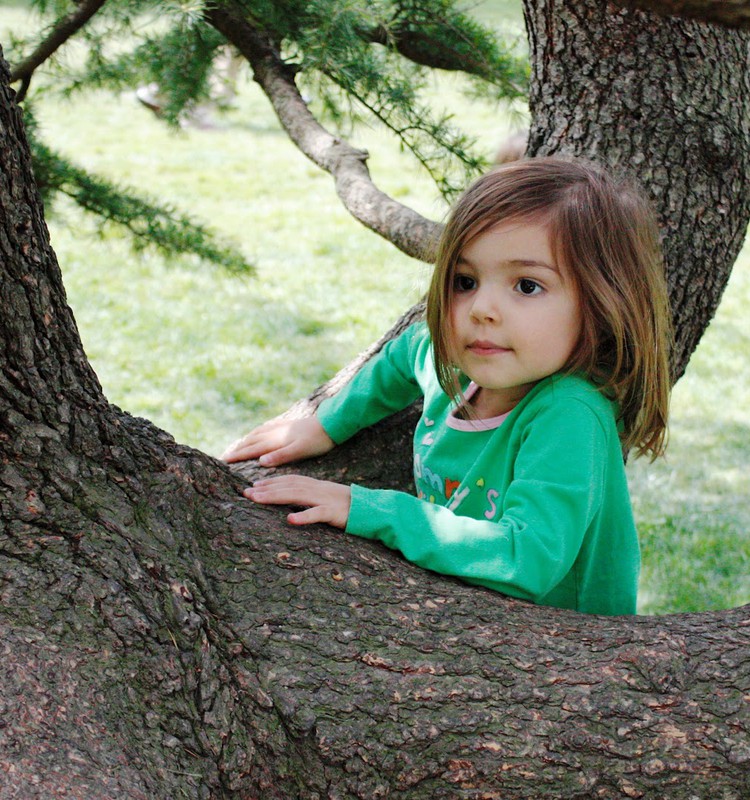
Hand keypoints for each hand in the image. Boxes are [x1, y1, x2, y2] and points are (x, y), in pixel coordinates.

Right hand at [220, 415, 334, 465]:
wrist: (331, 423)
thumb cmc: (317, 441)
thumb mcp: (300, 451)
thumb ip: (281, 456)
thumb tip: (261, 461)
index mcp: (277, 440)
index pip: (253, 450)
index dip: (238, 456)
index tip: (224, 462)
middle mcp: (275, 432)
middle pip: (252, 441)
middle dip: (238, 449)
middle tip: (225, 456)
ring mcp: (281, 427)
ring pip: (258, 433)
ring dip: (246, 440)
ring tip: (238, 445)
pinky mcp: (288, 424)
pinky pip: (266, 427)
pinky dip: (257, 431)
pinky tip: (259, 432)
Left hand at [244, 475, 350, 527]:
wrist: (371, 509)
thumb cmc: (347, 506)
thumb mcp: (325, 498)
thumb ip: (309, 497)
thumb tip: (291, 501)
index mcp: (315, 485)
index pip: (290, 480)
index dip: (271, 482)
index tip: (253, 486)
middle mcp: (317, 489)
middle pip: (288, 486)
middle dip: (266, 489)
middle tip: (247, 493)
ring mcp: (325, 500)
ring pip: (297, 496)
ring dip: (276, 497)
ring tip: (258, 500)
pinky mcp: (333, 512)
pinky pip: (317, 514)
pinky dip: (303, 516)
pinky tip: (289, 520)